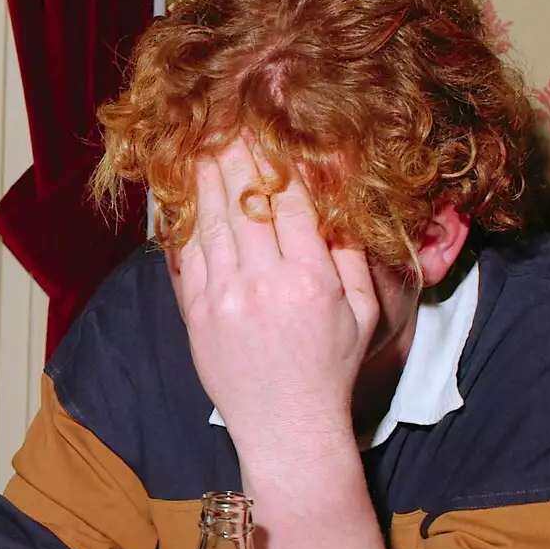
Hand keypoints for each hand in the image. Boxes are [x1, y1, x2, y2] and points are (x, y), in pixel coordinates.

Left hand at [169, 139, 378, 458]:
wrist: (286, 426)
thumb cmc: (331, 367)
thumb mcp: (364, 311)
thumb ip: (348, 253)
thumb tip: (336, 199)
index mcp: (311, 280)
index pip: (289, 203)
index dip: (276, 162)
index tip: (268, 131)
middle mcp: (263, 284)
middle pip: (244, 203)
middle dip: (234, 158)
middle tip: (226, 123)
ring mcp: (223, 299)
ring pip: (210, 223)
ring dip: (204, 181)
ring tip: (201, 146)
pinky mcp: (195, 313)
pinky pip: (186, 256)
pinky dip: (185, 222)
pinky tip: (185, 197)